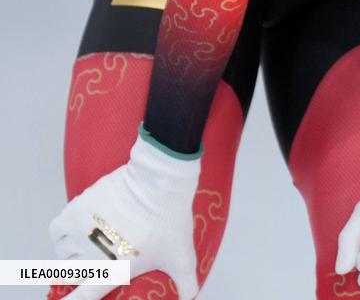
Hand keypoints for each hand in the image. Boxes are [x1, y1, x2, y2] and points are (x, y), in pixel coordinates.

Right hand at [48, 124, 201, 299]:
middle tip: (92, 260)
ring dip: (70, 250)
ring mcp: (81, 232)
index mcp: (112, 272)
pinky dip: (60, 231)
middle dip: (78, 270)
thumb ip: (186, 281)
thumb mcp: (182, 256)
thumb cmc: (169, 220)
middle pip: (71, 272)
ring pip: (63, 250)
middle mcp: (90, 256)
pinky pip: (57, 227)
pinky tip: (72, 227)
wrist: (158, 182)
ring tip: (84, 243)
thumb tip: (191, 296)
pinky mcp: (77, 208)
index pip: (81, 298)